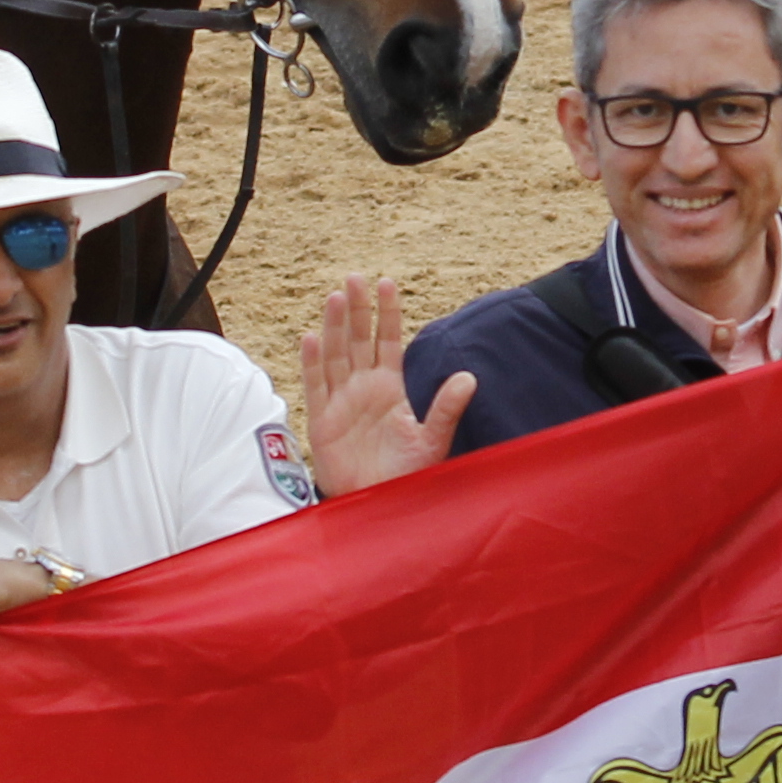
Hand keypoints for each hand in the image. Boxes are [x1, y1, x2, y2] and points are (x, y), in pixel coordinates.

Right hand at [300, 275, 472, 490]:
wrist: (378, 505)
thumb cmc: (406, 474)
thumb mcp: (432, 440)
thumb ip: (446, 408)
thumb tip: (470, 377)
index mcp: (390, 387)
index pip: (388, 341)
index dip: (387, 313)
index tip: (387, 283)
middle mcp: (363, 388)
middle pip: (357, 340)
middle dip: (356, 309)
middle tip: (355, 278)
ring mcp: (340, 401)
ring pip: (335, 355)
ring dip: (335, 327)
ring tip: (337, 297)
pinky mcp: (322, 420)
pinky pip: (315, 386)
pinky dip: (312, 363)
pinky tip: (311, 338)